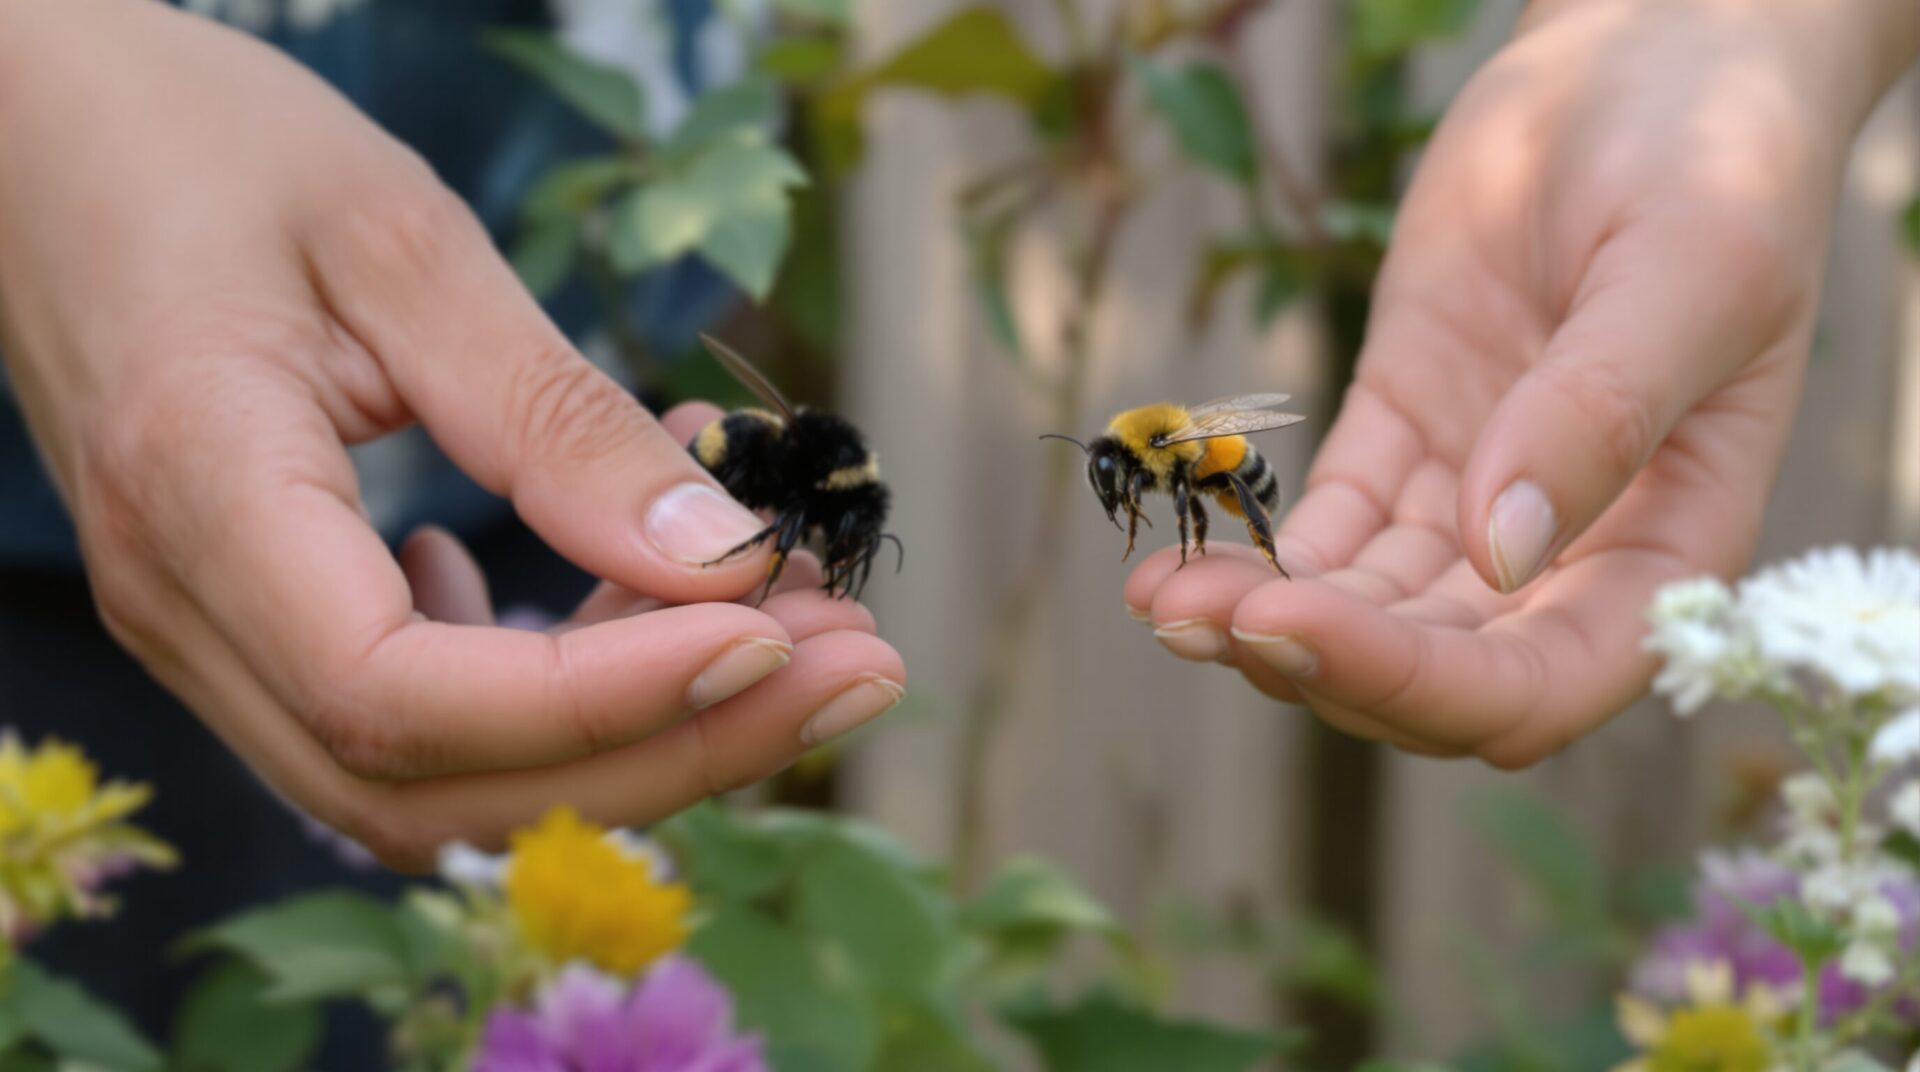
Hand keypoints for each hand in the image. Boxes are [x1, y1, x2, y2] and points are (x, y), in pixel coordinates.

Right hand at [0, 0, 902, 867]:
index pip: (402, 693)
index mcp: (196, 490)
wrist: (41, 130)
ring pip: (429, 778)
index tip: (771, 629)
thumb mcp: (399, 243)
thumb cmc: (202, 145)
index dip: (603, 696)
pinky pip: (406, 720)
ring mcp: (205, 629)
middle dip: (667, 750)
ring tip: (793, 632)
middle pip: (433, 782)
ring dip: (632, 734)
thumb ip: (550, 415)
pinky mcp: (248, 616)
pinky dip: (549, 694)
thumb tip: (722, 557)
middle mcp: (184, 605)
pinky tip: (620, 601)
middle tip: (855, 666)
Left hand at [1127, 0, 1917, 765]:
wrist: (1642, 63)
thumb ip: (1601, 412)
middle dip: (1311, 658)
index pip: (1542, 681)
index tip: (1299, 625)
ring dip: (1261, 617)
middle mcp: (1570, 554)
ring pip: (1365, 610)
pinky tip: (1176, 555)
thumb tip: (1500, 554)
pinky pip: (1328, 529)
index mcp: (1668, 546)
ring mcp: (1475, 501)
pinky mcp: (1403, 441)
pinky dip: (1254, 550)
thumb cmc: (1710, 159)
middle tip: (1192, 616)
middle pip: (1432, 670)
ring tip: (1158, 598)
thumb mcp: (1687, 271)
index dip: (1422, 682)